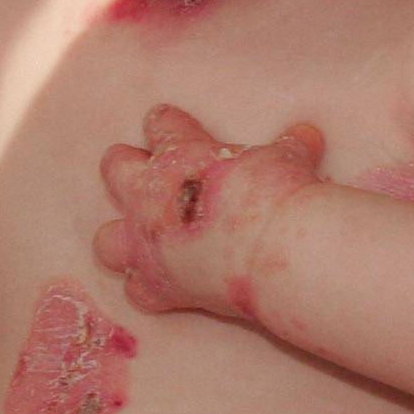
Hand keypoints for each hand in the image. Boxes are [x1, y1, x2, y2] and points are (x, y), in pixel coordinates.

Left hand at [94, 103, 324, 319]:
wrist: (279, 248)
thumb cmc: (282, 194)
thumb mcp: (288, 160)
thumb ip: (289, 147)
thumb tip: (306, 134)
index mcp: (180, 154)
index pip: (161, 124)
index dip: (168, 123)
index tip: (172, 125)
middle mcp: (151, 196)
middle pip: (115, 168)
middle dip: (127, 169)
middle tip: (151, 177)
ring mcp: (149, 243)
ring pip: (106, 239)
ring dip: (122, 238)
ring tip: (145, 239)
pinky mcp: (159, 286)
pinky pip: (136, 290)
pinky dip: (149, 288)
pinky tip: (166, 285)